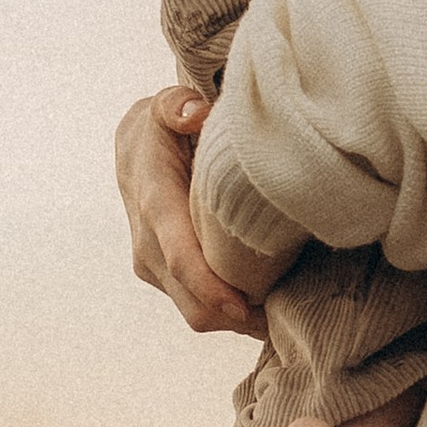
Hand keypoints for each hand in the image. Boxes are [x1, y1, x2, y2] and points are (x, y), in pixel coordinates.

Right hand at [113, 89, 267, 336]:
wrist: (133, 149)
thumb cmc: (162, 128)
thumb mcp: (166, 107)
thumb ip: (176, 106)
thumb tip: (192, 114)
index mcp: (155, 207)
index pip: (182, 260)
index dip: (213, 289)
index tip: (246, 307)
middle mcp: (149, 247)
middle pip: (193, 304)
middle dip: (240, 319)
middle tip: (293, 318)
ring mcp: (154, 267)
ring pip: (197, 313)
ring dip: (239, 321)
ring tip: (287, 312)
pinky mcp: (163, 277)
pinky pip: (198, 307)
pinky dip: (230, 312)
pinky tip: (267, 301)